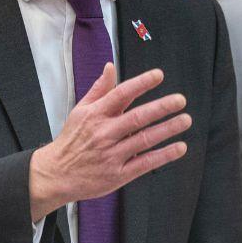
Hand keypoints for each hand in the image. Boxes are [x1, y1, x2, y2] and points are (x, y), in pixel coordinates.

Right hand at [28, 63, 190, 220]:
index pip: (121, 94)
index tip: (159, 75)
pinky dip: (163, 155)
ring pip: (144, 139)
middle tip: (180, 100)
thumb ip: (99, 89)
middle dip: (161, 107)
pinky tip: (179, 148)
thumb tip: (110, 67)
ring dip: (167, 129)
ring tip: (185, 120)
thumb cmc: (71, 140)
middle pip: (137, 117)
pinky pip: (145, 162)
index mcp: (96, 114)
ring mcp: (112, 154)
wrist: (56, 175)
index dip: (141, 84)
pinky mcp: (118, 174)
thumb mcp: (81, 111)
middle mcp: (104, 133)